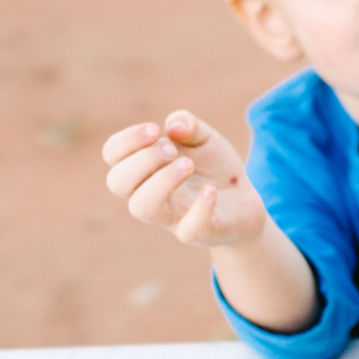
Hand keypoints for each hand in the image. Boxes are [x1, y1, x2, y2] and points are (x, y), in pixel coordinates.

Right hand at [103, 111, 267, 247]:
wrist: (246, 200)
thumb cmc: (215, 169)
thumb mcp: (206, 138)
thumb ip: (189, 125)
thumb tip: (173, 126)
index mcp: (145, 169)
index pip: (113, 155)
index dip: (127, 140)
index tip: (155, 129)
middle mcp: (151, 195)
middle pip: (118, 182)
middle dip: (143, 159)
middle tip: (173, 151)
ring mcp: (173, 217)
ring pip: (142, 208)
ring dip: (161, 181)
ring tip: (187, 165)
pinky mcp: (200, 232)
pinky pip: (188, 230)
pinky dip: (199, 208)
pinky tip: (210, 190)